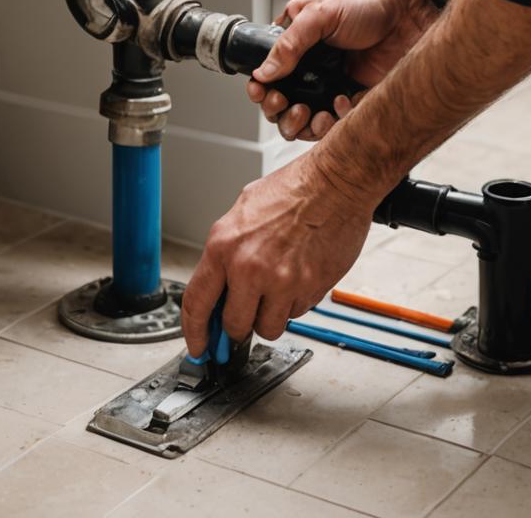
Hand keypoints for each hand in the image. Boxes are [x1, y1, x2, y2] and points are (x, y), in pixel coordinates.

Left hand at [182, 153, 372, 349]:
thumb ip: (227, 251)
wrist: (335, 183)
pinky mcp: (310, 290)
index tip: (198, 347)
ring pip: (268, 328)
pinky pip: (295, 314)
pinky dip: (294, 303)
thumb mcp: (243, 212)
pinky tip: (299, 274)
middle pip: (234, 325)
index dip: (195, 332)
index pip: (197, 302)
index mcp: (224, 245)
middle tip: (247, 312)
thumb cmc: (293, 190)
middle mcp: (249, 267)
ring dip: (270, 316)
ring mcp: (281, 282)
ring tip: (278, 284)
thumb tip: (218, 286)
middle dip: (238, 325)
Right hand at [248, 0, 433, 141]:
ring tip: (307, 113)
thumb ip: (289, 44)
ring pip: (306, 121)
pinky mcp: (355, 100)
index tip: (259, 91)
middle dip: (277, 110)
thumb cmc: (366, 1)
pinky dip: (335, 121)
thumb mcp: (319, 14)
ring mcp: (332, 85)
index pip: (268, 73)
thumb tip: (264, 71)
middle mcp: (312, 67)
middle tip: (283, 102)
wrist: (409, 13)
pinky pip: (337, 125)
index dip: (260, 87)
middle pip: (281, 104)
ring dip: (301, 124)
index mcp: (297, 43)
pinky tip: (341, 102)